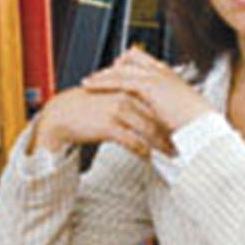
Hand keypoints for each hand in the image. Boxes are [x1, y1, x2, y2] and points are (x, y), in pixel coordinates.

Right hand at [30, 85, 173, 159]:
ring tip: (170, 153)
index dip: (170, 116)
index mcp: (127, 87)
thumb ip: (131, 98)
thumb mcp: (111, 96)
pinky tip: (148, 157)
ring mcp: (117, 110)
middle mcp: (125, 96)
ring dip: (161, 144)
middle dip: (171, 131)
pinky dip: (143, 151)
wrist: (62, 114)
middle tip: (181, 143)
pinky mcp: (109, 126)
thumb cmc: (86, 107)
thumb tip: (150, 109)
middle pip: (157, 115)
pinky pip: (132, 141)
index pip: (157, 101)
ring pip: (148, 129)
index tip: (180, 127)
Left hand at [81, 47, 213, 133]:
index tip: (115, 73)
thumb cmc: (196, 127)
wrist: (204, 130)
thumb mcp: (179, 114)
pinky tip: (91, 86)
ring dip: (103, 74)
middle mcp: (162, 72)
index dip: (127, 65)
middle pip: (130, 58)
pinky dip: (103, 82)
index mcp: (171, 76)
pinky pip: (119, 80)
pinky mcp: (149, 86)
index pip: (144, 61)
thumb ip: (166, 109)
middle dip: (113, 67)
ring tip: (87, 81)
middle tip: (96, 76)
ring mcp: (156, 76)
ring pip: (122, 68)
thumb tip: (159, 116)